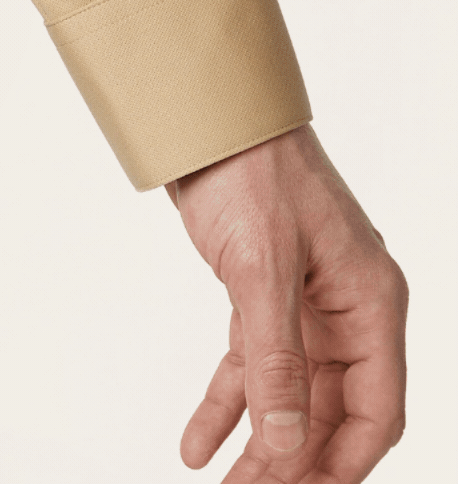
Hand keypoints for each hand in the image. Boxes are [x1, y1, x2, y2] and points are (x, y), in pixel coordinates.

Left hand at [166, 124, 406, 482]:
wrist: (209, 121)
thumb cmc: (252, 173)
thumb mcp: (264, 269)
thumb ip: (275, 358)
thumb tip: (282, 441)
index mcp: (370, 302)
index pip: (375, 409)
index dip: (342, 462)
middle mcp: (345, 309)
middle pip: (328, 409)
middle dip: (292, 460)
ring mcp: (303, 303)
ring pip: (285, 393)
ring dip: (257, 442)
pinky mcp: (260, 293)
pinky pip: (249, 363)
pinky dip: (224, 402)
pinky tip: (197, 442)